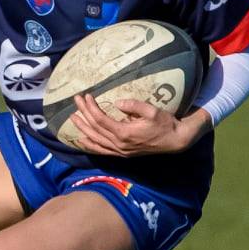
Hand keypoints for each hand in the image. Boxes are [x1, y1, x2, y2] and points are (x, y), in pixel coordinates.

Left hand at [69, 95, 210, 156]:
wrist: (175, 141)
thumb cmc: (165, 124)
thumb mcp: (153, 111)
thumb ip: (135, 106)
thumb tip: (118, 102)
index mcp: (124, 133)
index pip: (100, 119)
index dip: (91, 107)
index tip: (86, 96)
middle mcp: (119, 144)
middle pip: (95, 128)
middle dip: (84, 113)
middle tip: (75, 101)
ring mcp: (120, 151)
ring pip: (95, 140)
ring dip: (83, 128)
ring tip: (73, 118)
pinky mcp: (122, 153)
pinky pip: (102, 151)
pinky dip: (90, 145)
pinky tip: (82, 140)